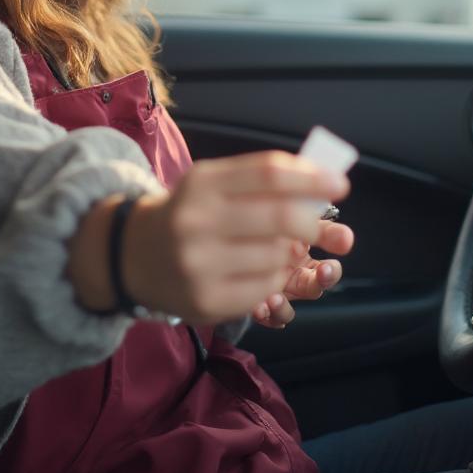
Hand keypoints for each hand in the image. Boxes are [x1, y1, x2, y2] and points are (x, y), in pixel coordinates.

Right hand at [117, 151, 349, 324]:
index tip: (339, 185)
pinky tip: (265, 270)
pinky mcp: (206, 299)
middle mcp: (197, 220)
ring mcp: (199, 263)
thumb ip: (260, 178)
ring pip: (277, 257)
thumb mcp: (211, 182)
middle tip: (324, 226)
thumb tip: (323, 182)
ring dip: (293, 254)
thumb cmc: (187, 212)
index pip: (269, 173)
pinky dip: (277, 279)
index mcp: (202, 182)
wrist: (132, 253)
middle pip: (280, 217)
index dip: (311, 178)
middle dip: (314, 223)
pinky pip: (265, 288)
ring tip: (283, 249)